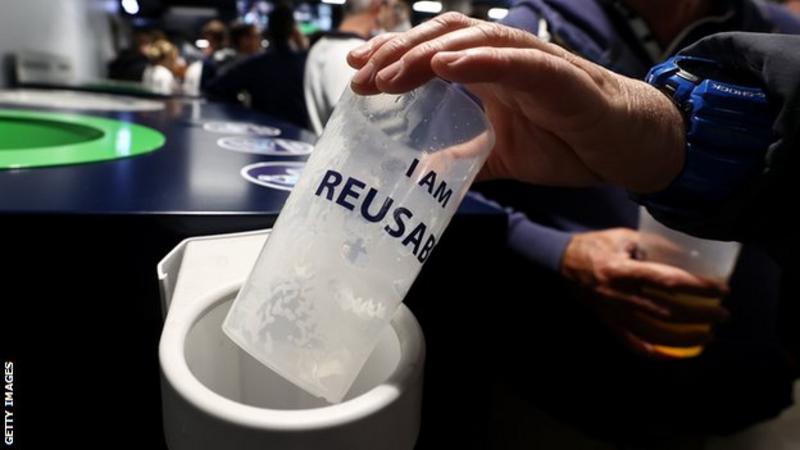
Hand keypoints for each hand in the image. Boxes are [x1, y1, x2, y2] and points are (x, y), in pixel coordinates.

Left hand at [346, 13, 684, 192]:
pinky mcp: (562, 80)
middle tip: (362, 74)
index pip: (433, 52)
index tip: (358, 70)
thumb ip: (464, 159)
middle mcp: (505, 60)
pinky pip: (519, 62)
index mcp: (489, 74)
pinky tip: (446, 66)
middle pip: (444, 38)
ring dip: (428, 54)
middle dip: (398, 52)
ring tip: (391, 74)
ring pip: (474, 41)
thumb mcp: (501, 156)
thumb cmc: (568, 143)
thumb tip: (422, 176)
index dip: (394, 56)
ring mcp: (533, 64)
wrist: (628, 148)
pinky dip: (481, 61)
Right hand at [560, 228, 729, 357]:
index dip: (698, 286)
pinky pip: (633, 343)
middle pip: (667, 312)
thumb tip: (686, 252)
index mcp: (623, 270)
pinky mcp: (608, 323)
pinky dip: (654, 353)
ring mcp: (613, 313)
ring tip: (708, 336)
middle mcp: (619, 296)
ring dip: (685, 338)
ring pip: (654, 333)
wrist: (560, 262)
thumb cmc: (594, 245)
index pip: (668, 281)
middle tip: (723, 314)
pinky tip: (673, 355)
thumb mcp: (623, 236)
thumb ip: (652, 245)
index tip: (722, 288)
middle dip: (700, 316)